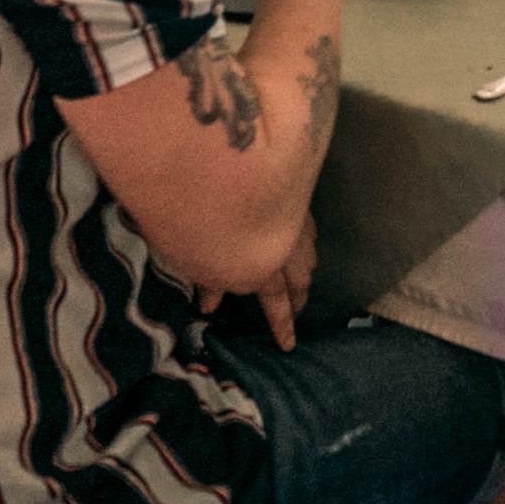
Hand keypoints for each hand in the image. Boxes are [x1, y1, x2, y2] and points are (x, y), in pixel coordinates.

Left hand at [197, 210, 316, 351]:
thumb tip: (209, 306)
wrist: (230, 158)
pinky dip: (306, 243)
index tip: (288, 345)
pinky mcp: (294, 198)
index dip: (282, 325)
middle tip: (295, 310)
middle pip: (299, 280)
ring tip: (300, 280)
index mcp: (262, 266)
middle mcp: (284, 247)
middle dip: (298, 298)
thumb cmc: (204, 211)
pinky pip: (307, 229)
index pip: (276, 302)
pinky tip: (300, 238)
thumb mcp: (196, 252)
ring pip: (308, 254)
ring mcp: (293, 220)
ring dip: (305, 272)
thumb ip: (208, 279)